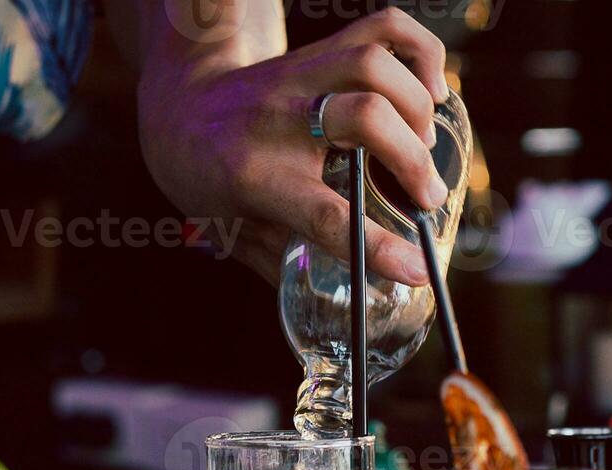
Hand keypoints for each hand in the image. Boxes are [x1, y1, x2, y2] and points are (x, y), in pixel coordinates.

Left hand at [134, 6, 447, 286]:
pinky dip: (422, 51)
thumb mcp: (233, 232)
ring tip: (426, 144)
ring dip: (418, 105)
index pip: (322, 213)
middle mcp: (277, 116)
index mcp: (251, 175)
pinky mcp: (320, 50)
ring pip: (373, 62)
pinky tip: (433, 89)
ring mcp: (299, 75)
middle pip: (365, 115)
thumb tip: (356, 300)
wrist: (178, 107)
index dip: (375, 246)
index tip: (416, 270)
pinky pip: (383, 26)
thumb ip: (289, 265)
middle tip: (427, 198)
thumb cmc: (209, 182)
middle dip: (413, 159)